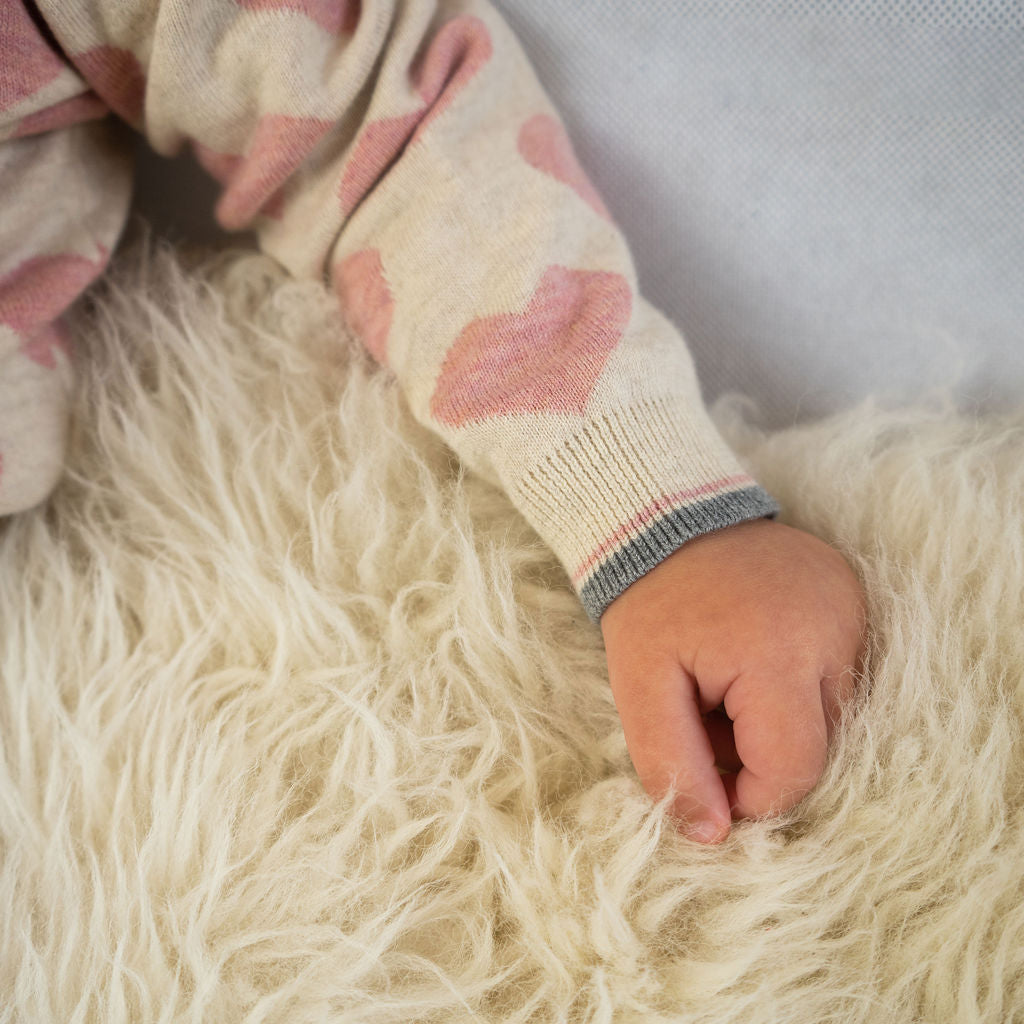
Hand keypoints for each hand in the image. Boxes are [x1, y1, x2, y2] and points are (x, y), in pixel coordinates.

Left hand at [599, 518, 864, 842]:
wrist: (664, 517)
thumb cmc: (647, 604)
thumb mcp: (638, 687)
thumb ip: (672, 765)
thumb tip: (714, 836)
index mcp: (778, 655)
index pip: (794, 771)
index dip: (749, 792)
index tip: (704, 762)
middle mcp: (834, 631)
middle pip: (816, 744)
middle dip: (758, 750)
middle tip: (706, 706)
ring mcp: (852, 608)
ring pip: (831, 712)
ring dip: (779, 716)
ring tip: (727, 675)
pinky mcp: (853, 595)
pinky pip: (838, 670)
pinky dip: (796, 680)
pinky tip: (754, 650)